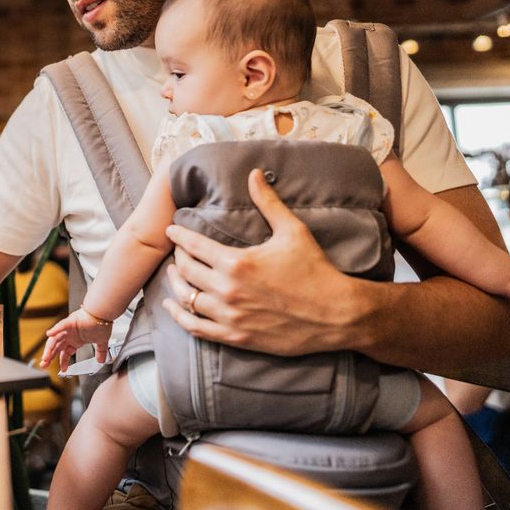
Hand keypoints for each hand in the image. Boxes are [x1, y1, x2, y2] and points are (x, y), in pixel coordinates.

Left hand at [40, 309, 110, 370]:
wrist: (104, 313)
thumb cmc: (101, 324)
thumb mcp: (101, 342)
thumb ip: (100, 352)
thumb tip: (102, 360)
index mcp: (75, 340)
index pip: (65, 353)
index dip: (63, 362)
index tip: (63, 369)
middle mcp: (69, 335)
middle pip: (56, 347)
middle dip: (49, 357)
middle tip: (44, 365)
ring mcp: (68, 329)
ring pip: (55, 339)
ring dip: (49, 348)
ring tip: (45, 357)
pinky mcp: (70, 322)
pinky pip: (61, 326)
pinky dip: (55, 330)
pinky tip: (49, 334)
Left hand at [161, 168, 357, 356]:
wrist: (337, 314)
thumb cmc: (316, 270)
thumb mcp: (292, 231)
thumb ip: (268, 202)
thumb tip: (254, 173)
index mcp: (237, 262)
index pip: (193, 245)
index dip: (179, 236)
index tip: (172, 230)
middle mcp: (227, 290)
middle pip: (185, 270)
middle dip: (177, 258)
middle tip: (177, 251)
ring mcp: (229, 316)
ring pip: (186, 299)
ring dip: (175, 284)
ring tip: (173, 274)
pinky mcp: (235, 336)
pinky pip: (195, 327)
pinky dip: (179, 316)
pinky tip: (173, 307)